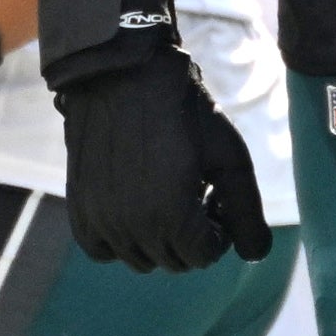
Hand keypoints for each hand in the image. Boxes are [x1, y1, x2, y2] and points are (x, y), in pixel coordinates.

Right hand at [57, 37, 271, 273]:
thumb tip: (256, 255)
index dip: (219, 231)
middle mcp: (133, 228)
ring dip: (159, 236)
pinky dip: (120, 239)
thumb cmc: (184, 111)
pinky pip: (101, 250)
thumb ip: (247, 211)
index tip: (216, 198)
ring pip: (140, 258)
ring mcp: (101, 221)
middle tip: (196, 191)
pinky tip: (136, 204)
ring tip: (168, 192)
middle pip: (175, 260)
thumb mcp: (228, 155)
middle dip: (193, 234)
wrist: (123, 75)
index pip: (204, 256)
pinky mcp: (79, 210)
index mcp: (173, 217)